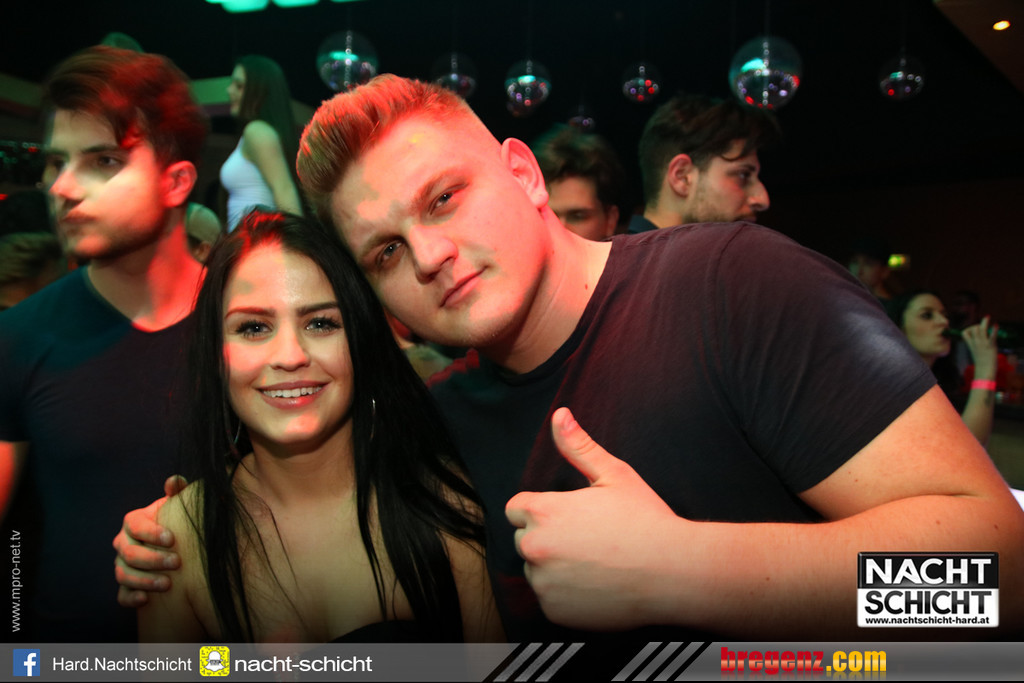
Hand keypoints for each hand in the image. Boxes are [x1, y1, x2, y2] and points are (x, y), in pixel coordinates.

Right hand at [113, 475, 186, 606]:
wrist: (172, 544)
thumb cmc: (175, 521)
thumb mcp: (176, 505)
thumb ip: (176, 492)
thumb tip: (175, 481)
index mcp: (133, 521)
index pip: (135, 525)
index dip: (151, 532)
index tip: (172, 539)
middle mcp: (123, 543)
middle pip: (129, 553)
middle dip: (152, 559)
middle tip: (176, 562)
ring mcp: (122, 565)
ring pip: (123, 574)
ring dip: (144, 580)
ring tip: (167, 584)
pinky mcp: (126, 585)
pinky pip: (121, 595)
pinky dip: (131, 597)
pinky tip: (146, 599)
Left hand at [505, 408, 681, 630]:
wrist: (674, 572)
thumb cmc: (646, 520)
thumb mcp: (614, 475)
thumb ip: (579, 447)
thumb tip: (559, 415)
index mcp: (543, 512)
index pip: (517, 509)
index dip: (542, 510)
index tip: (570, 516)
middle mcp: (535, 548)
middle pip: (524, 539)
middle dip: (548, 537)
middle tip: (589, 539)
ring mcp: (544, 583)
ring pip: (537, 571)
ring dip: (555, 567)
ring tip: (596, 563)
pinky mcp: (555, 612)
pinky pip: (550, 600)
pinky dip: (567, 596)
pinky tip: (597, 586)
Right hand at [962, 316, 997, 378]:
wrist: (984, 369)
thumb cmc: (981, 363)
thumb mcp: (975, 352)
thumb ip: (976, 345)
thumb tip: (980, 340)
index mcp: (971, 344)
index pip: (964, 332)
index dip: (968, 328)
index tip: (974, 330)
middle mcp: (976, 342)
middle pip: (974, 328)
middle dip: (978, 325)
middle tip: (984, 326)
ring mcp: (983, 343)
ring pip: (980, 329)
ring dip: (984, 322)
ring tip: (987, 317)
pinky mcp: (990, 345)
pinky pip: (992, 336)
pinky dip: (994, 330)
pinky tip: (996, 325)